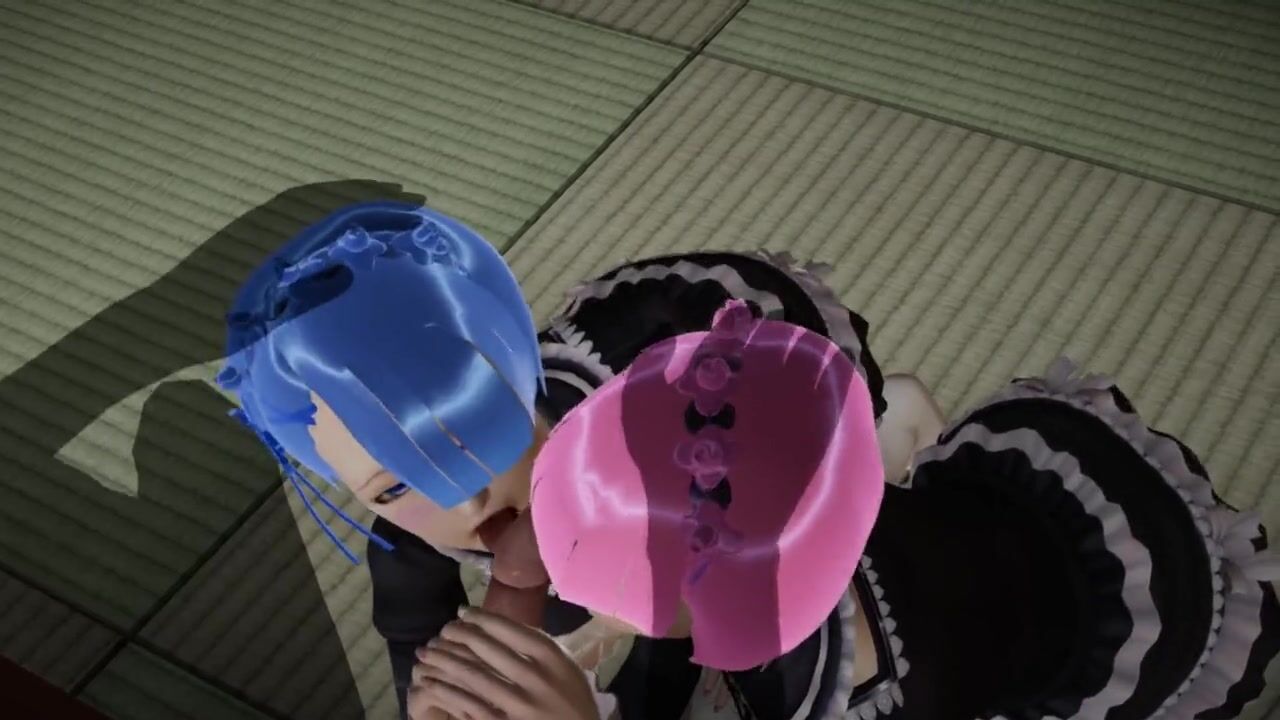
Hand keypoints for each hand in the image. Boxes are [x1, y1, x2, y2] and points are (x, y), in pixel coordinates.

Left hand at [407, 608, 601, 719]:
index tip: (463, 612)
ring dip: (446, 661)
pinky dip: (447, 691)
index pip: (513, 631)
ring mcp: (521, 706)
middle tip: (443, 629)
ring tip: (428, 651)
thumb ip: (543, 648)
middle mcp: (538, 680)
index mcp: (555, 660)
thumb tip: (504, 623)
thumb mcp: (568, 669)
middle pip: (491, 650)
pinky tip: (431, 682)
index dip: (484, 619)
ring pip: (475, 676)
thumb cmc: (573, 703)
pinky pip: (469, 706)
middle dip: (460, 636)